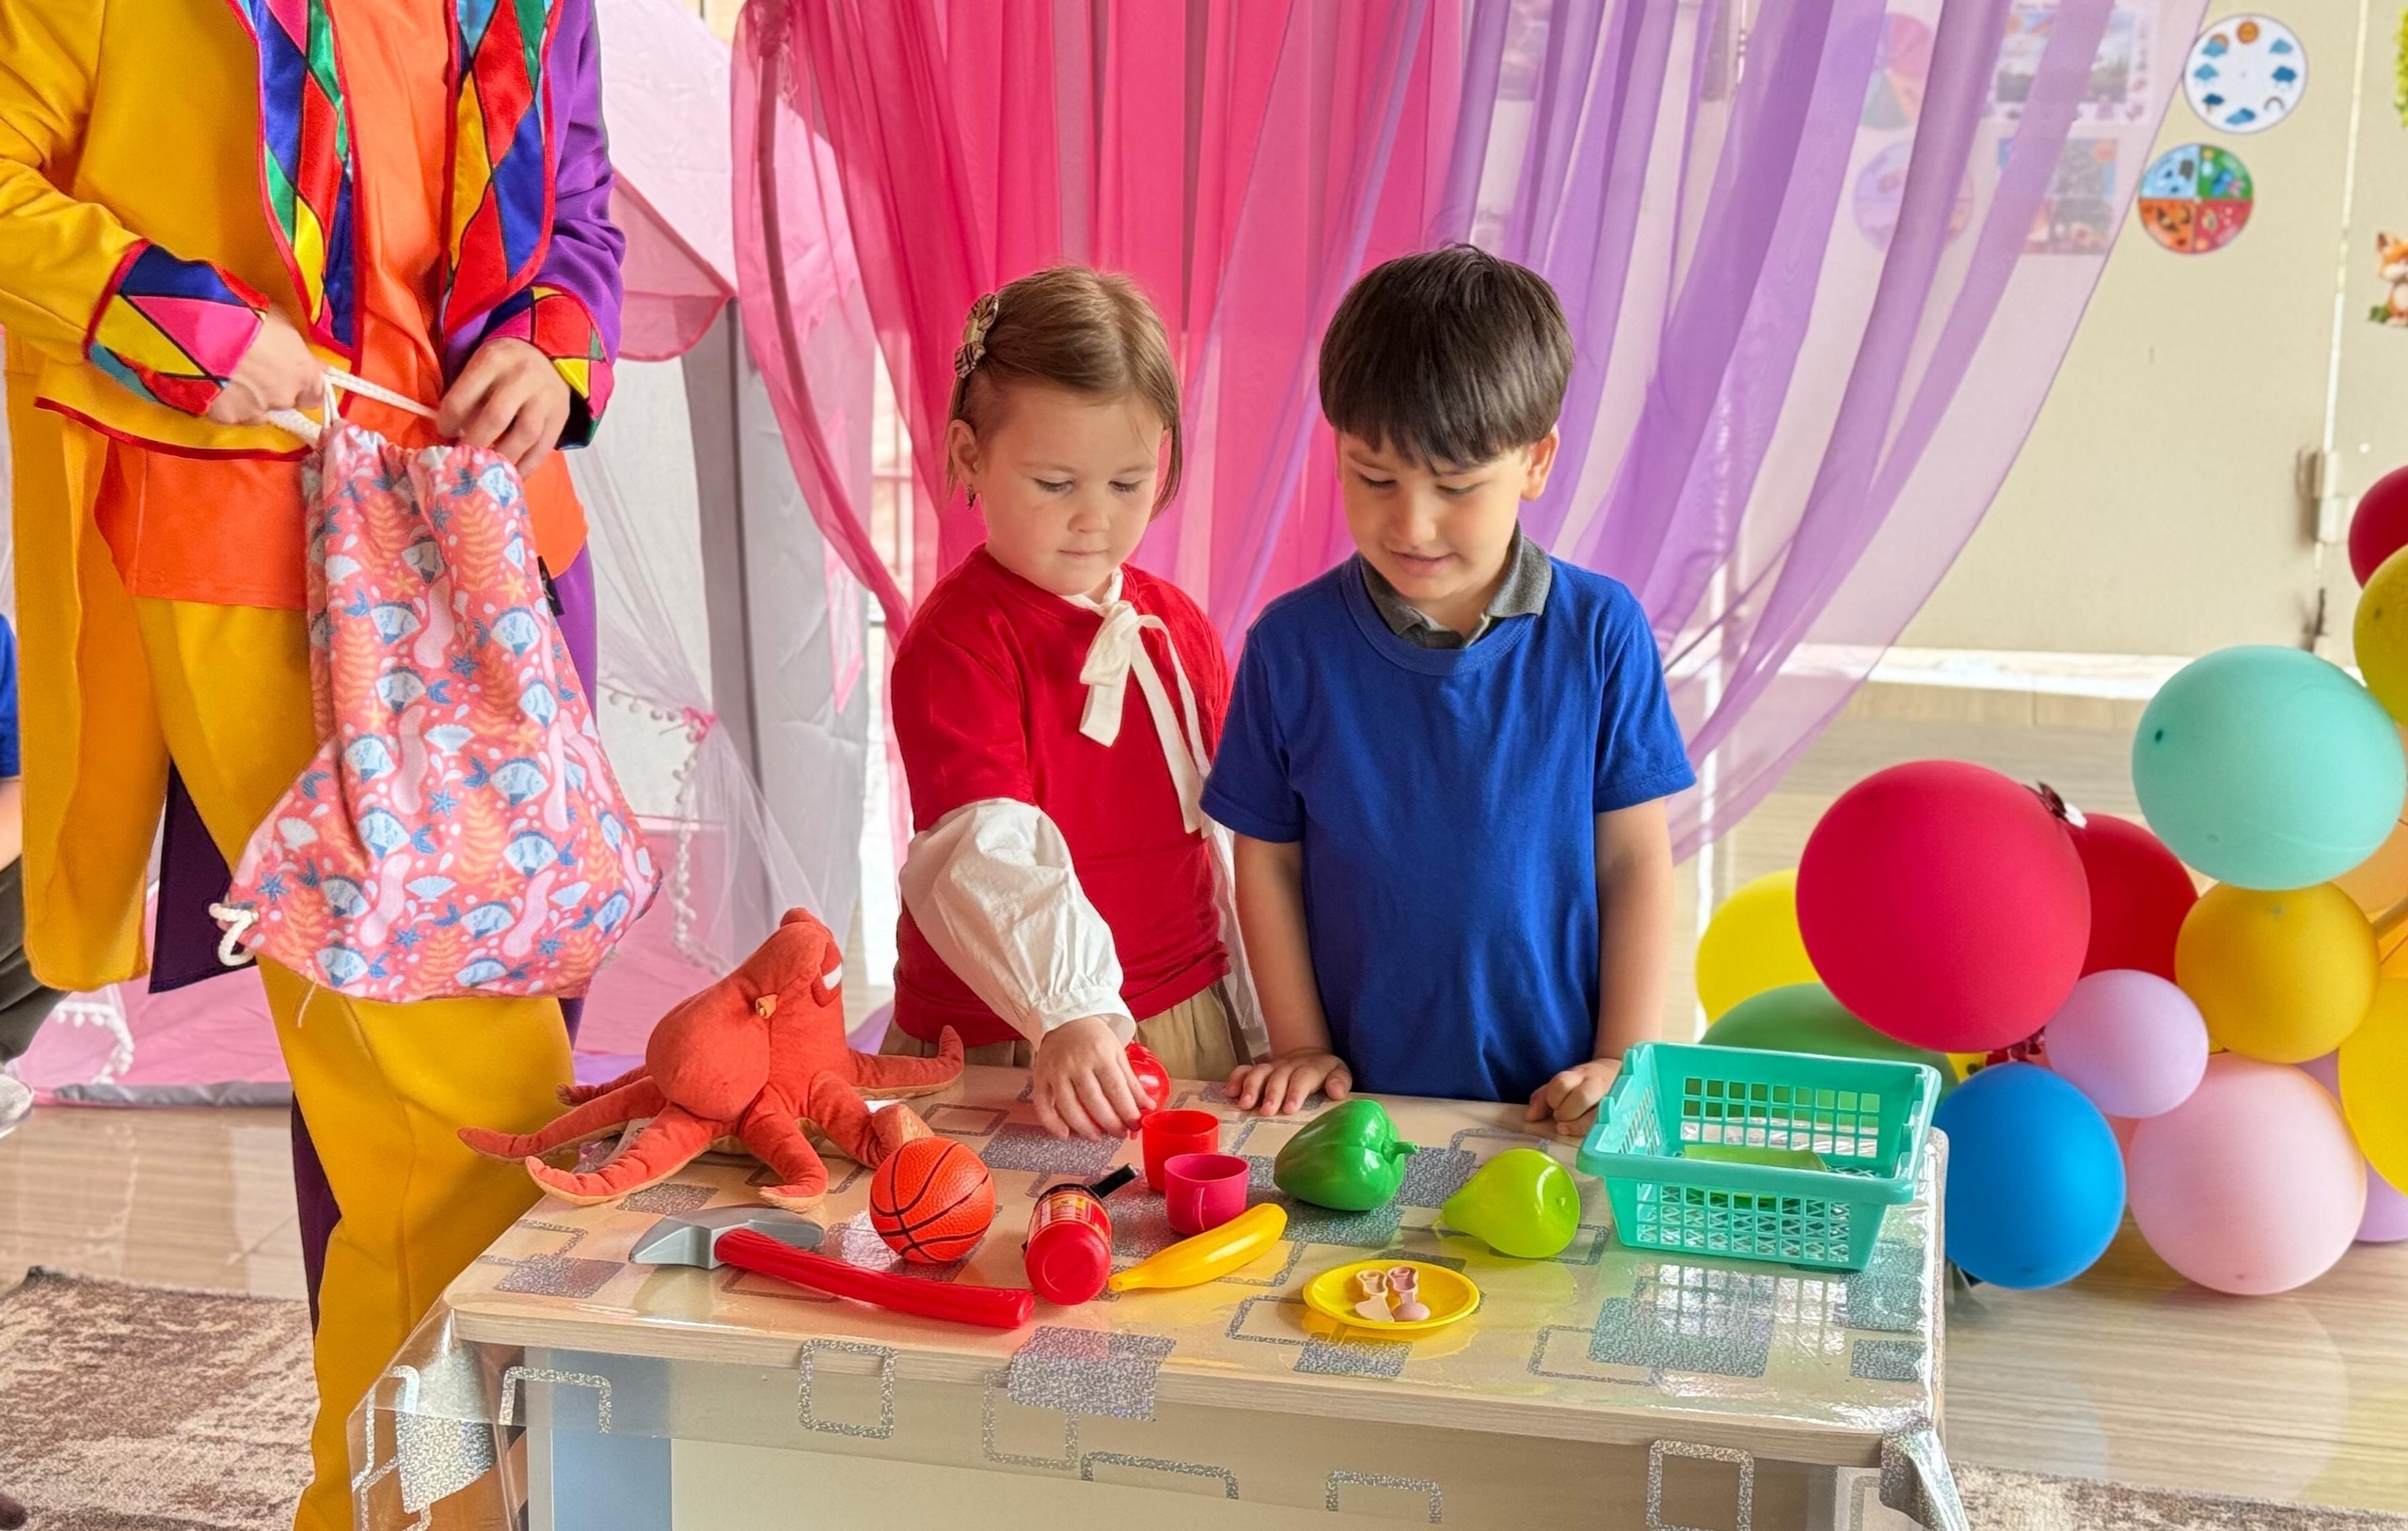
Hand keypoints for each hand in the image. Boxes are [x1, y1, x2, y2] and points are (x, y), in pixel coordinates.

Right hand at [205, 309, 322, 425]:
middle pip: (285, 403)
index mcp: (303, 375)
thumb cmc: (245, 315)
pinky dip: (223, 402)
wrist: (199, 326)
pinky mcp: (223, 417)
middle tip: (253, 370)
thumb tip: (314, 364)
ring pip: (255, 411)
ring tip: (227, 377)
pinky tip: (210, 384)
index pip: (315, 395)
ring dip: (248, 398)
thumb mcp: (281, 322)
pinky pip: (228, 413)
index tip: (292, 375)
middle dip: (273, 390)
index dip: (303, 387)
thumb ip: (297, 349)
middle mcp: (283, 399)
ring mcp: (253, 411)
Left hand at [438, 337, 570, 477]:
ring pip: (524, 434)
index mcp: (493, 360)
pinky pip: (544, 446)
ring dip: (503, 458)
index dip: (448, 422)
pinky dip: (527, 466)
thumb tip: (453, 437)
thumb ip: (467, 397)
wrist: (546, 356)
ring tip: (487, 473)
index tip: (444, 434)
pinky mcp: (561, 416)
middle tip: (462, 461)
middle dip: (475, 445)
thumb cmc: (502, 368)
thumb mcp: (481, 368)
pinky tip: (512, 476)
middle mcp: (522, 376)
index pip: (464, 397)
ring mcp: (546, 397)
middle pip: (496, 417)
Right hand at [1031, 1016, 1146, 1139]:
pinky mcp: (1040, 1077)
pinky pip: (1043, 1105)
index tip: (1135, 1125)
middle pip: (1094, 1102)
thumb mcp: (1117, 1052)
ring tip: (1098, 1136)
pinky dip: (1052, 1123)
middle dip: (1110, 1124)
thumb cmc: (1094, 1037)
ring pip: (1069, 1108)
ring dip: (1085, 1128)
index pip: (1116, 1090)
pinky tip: (1065, 1134)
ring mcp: (1056, 1071)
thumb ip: (1131, 1082)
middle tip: (1120, 1134)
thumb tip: (1147, 1107)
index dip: (1127, 1112)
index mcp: (1100, 1054)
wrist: (1064, 1018)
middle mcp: (1076, 1063)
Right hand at [1227, 1049, 1350, 1115]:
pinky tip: (1230, 1093)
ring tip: (1245, 1105)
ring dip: (1251, 1087)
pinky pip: (1244, 1071)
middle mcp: (1290, 1065)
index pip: (1304, 1077)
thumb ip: (1340, 1082)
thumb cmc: (1325, 1075)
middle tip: (1266, 1111)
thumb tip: (1336, 1092)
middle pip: (1279, 1076)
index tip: (1290, 1108)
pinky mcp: (1259, 1070)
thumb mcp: (1340, 1074)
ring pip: (1259, 1073)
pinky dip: (1236, 1079)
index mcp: (1313, 1067)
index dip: (1296, 1092)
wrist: (1308, 1056)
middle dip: (1272, 1093)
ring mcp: (1273, 1067)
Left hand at [1526, 1057, 1621, 1137]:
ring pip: (1597, 1114)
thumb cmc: (1583, 1083)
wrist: (1617, 1073)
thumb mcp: (1562, 1083)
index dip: (1553, 1099)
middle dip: (1567, 1112)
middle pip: (1582, 1097)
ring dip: (1579, 1125)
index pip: (1562, 1083)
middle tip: (1562, 1119)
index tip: (1553, 1108)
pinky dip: (1593, 1132)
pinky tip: (1586, 1134)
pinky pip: (1607, 1126)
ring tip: (1570, 1127)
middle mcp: (1597, 1084)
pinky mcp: (1620, 1113)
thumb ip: (1543, 1098)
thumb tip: (1530, 1118)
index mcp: (1579, 1075)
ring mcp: (1612, 1098)